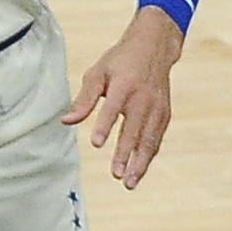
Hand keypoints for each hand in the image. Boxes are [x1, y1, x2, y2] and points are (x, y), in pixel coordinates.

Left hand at [64, 9, 183, 189]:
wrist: (154, 48)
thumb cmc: (120, 62)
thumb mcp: (97, 73)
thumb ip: (83, 99)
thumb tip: (66, 121)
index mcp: (124, 84)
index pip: (112, 108)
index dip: (104, 125)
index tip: (96, 143)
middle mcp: (143, 98)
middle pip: (134, 130)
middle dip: (125, 154)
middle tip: (116, 175)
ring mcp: (157, 107)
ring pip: (149, 139)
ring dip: (140, 162)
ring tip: (128, 182)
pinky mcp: (165, 114)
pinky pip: (157, 138)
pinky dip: (149, 155)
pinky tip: (139, 170)